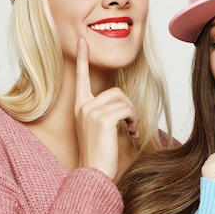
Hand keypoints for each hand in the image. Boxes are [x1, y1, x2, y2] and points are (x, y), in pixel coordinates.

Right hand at [75, 37, 139, 179]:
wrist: (94, 172)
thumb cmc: (100, 153)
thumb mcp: (99, 128)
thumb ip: (105, 112)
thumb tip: (121, 104)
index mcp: (80, 106)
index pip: (82, 77)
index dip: (83, 58)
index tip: (82, 41)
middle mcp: (83, 106)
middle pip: (116, 92)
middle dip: (129, 107)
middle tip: (132, 125)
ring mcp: (91, 111)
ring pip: (123, 100)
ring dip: (133, 115)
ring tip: (131, 130)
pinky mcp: (102, 118)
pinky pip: (127, 110)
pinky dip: (134, 120)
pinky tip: (132, 134)